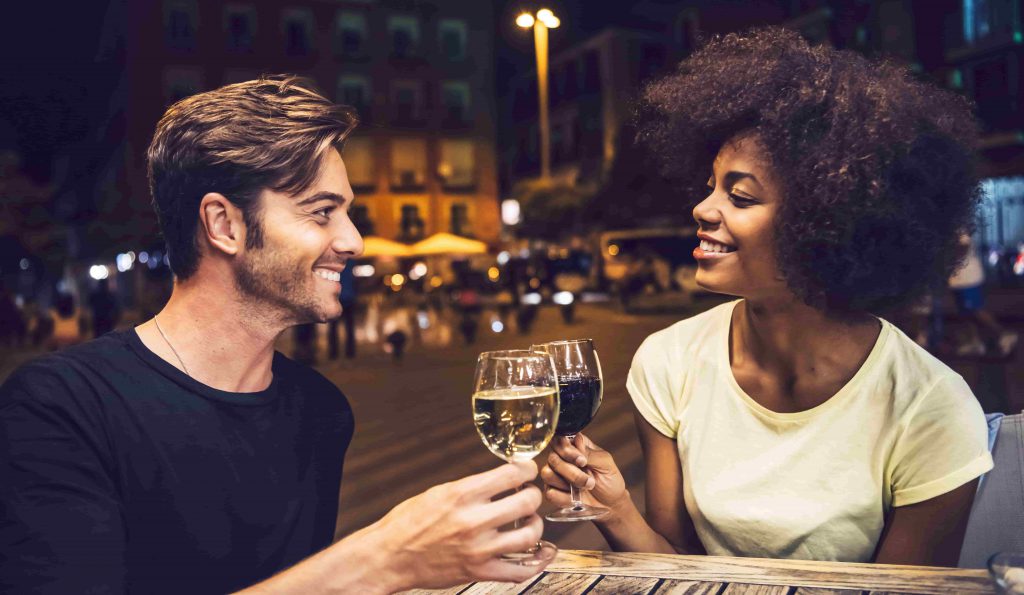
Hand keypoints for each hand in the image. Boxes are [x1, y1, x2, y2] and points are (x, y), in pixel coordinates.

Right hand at [372, 461, 548, 589]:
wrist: (390, 556)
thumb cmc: (408, 523)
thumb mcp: (439, 492)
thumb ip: (472, 487)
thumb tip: (502, 480)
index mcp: (461, 494)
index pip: (511, 474)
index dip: (526, 468)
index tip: (526, 470)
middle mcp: (473, 521)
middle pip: (527, 501)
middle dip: (533, 494)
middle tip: (528, 494)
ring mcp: (478, 549)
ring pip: (530, 535)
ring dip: (536, 525)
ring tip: (529, 521)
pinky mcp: (479, 571)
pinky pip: (520, 570)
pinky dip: (537, 561)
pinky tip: (542, 552)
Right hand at [541, 434, 628, 516]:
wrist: (610, 504)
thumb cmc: (609, 480)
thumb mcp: (606, 463)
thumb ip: (589, 453)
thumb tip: (576, 441)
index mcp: (575, 446)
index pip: (559, 440)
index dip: (567, 450)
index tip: (582, 461)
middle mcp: (562, 457)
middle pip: (552, 458)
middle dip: (572, 471)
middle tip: (590, 479)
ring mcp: (555, 474)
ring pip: (547, 473)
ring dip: (569, 483)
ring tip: (585, 487)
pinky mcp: (552, 491)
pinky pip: (550, 492)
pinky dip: (564, 497)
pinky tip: (576, 497)